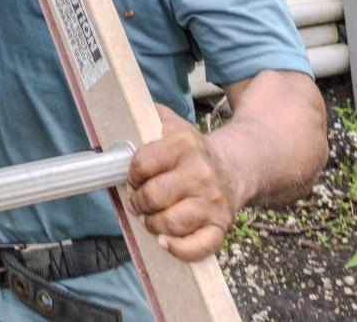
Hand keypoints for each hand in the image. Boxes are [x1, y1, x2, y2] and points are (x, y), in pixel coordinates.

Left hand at [127, 105, 238, 260]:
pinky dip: (178, 249)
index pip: (143, 163)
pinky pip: (198, 247)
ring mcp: (212, 201)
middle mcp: (200, 172)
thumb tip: (122, 107)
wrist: (233, 167)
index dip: (131, 175)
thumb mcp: (173, 123)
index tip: (132, 179)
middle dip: (138, 202)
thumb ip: (149, 113)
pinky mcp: (221, 225)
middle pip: (155, 196)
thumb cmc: (193, 149)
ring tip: (149, 218)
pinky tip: (164, 242)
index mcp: (184, 143)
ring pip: (171, 223)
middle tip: (137, 202)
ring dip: (152, 224)